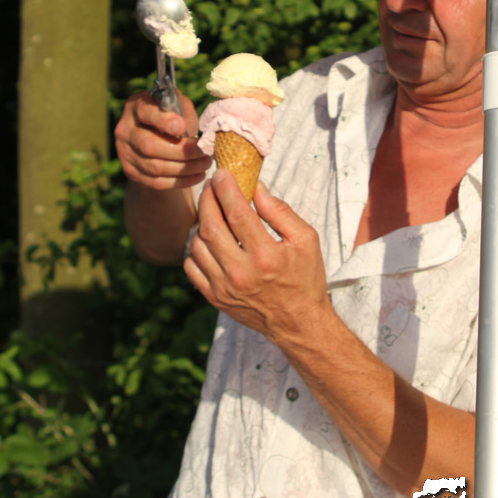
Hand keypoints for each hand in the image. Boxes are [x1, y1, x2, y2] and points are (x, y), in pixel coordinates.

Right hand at [115, 91, 210, 189]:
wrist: (158, 139)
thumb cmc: (173, 118)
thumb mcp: (178, 106)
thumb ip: (181, 107)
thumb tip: (185, 123)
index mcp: (136, 106)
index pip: (146, 112)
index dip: (163, 121)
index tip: (182, 127)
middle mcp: (125, 130)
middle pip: (149, 145)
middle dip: (181, 151)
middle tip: (204, 151)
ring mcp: (125, 153)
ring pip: (155, 167)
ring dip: (185, 168)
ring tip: (205, 163)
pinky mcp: (131, 172)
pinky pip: (157, 182)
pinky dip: (180, 180)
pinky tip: (198, 175)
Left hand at [184, 170, 330, 345]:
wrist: (298, 323)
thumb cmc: (305, 277)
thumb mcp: (306, 240)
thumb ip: (280, 212)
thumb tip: (256, 189)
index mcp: (266, 256)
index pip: (237, 213)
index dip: (226, 189)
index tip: (222, 173)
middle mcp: (241, 273)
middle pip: (210, 226)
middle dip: (207, 199)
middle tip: (210, 186)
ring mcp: (224, 288)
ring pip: (197, 245)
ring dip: (200, 222)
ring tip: (211, 211)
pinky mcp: (215, 299)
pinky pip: (192, 267)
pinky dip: (195, 249)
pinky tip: (208, 240)